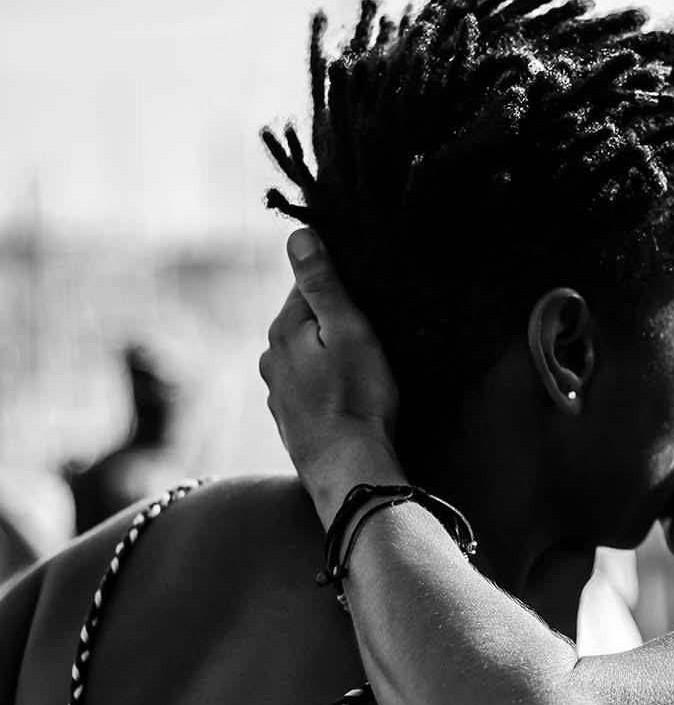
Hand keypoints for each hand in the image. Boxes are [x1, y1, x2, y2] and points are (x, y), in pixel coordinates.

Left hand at [260, 229, 406, 526]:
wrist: (348, 469)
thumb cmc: (358, 397)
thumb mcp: (349, 330)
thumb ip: (323, 284)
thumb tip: (297, 235)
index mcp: (284, 330)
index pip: (307, 287)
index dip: (338, 287)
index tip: (366, 298)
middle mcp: (271, 358)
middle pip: (304, 323)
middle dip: (332, 323)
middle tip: (371, 336)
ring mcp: (277, 393)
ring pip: (305, 358)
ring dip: (328, 358)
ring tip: (362, 371)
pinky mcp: (290, 421)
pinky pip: (308, 389)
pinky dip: (326, 387)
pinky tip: (348, 398)